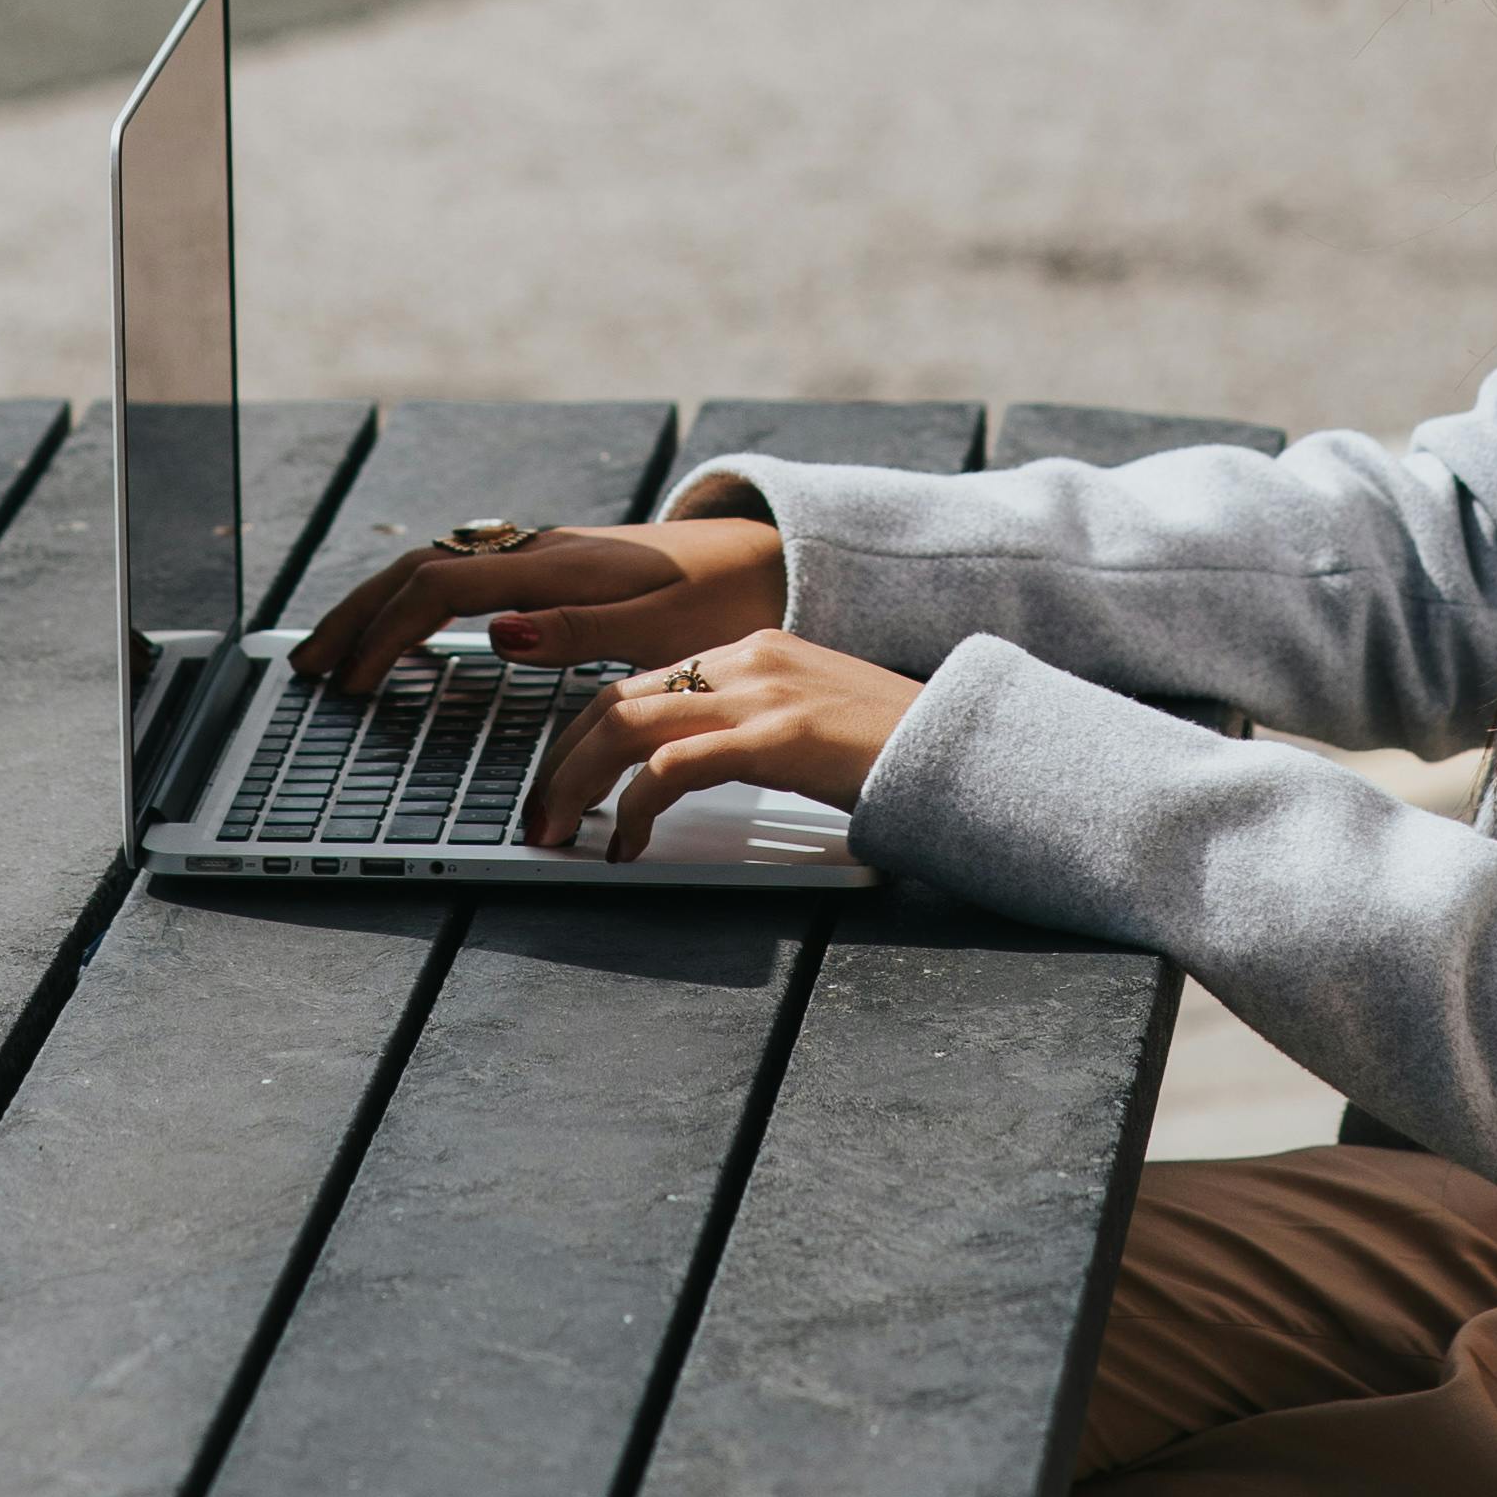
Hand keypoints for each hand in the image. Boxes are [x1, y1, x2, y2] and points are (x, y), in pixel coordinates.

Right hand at [288, 513, 786, 701]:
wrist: (769, 558)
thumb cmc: (723, 604)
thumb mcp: (660, 629)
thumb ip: (577, 631)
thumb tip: (495, 630)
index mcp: (554, 566)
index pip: (440, 591)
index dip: (386, 636)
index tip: (349, 685)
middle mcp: (537, 550)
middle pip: (419, 570)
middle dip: (355, 616)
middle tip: (305, 667)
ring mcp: (541, 554)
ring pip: (435, 567)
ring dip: (377, 605)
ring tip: (334, 652)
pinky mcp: (552, 566)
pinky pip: (461, 575)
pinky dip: (415, 600)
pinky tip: (405, 631)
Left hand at [527, 629, 923, 862]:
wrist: (959, 744)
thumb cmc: (889, 747)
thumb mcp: (805, 720)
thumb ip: (746, 728)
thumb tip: (680, 771)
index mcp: (748, 650)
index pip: (637, 684)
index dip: (581, 738)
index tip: (557, 784)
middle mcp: (744, 658)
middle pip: (615, 701)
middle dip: (560, 762)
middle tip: (537, 817)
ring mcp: (759, 693)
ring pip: (626, 727)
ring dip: (577, 784)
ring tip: (559, 832)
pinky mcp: (775, 736)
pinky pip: (674, 769)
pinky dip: (636, 810)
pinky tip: (629, 846)